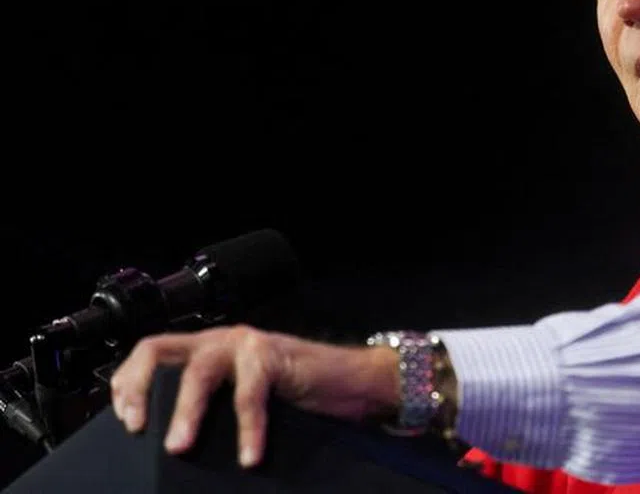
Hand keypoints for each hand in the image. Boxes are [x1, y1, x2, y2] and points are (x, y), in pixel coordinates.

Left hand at [109, 325, 399, 467]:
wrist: (356, 384)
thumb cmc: (297, 401)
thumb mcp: (241, 406)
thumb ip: (212, 413)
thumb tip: (168, 452)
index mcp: (205, 352)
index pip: (150, 354)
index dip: (127, 383)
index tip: (124, 423)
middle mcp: (220, 342)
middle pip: (159, 349)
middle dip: (138, 387)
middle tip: (136, 427)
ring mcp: (247, 345)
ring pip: (199, 370)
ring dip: (186, 411)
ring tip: (178, 448)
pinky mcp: (276, 355)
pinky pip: (251, 393)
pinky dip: (248, 428)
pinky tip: (250, 457)